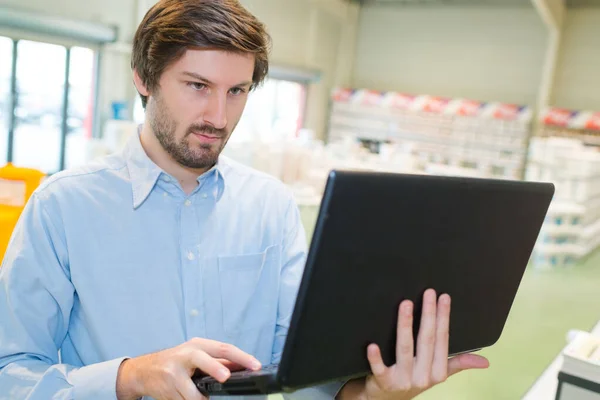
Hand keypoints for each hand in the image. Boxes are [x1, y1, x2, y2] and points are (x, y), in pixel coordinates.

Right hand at [116, 337, 261, 399]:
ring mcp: (174, 370)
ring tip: (200, 397)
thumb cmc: (175, 362)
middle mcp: (186, 354)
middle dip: (214, 368)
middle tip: (226, 378)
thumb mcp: (197, 356)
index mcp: (198, 345)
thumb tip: (244, 366)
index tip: (255, 365)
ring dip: (200, 398)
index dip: (241, 357)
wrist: (143, 370)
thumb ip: (219, 361)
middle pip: (202, 358)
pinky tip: (185, 397)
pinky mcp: (166, 387)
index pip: (223, 348)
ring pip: (193, 391)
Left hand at [338, 289, 488, 399]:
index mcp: (437, 371)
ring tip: (406, 304)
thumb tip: (485, 361)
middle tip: (428, 293)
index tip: (443, 297)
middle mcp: (422, 375)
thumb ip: (458, 364)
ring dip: (405, 325)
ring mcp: (403, 379)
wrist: (388, 399)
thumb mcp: (438, 374)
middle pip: (426, 340)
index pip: (442, 340)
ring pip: (404, 348)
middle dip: (428, 315)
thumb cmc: (414, 380)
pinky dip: (376, 358)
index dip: (443, 318)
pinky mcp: (384, 381)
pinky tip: (372, 344)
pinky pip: (380, 368)